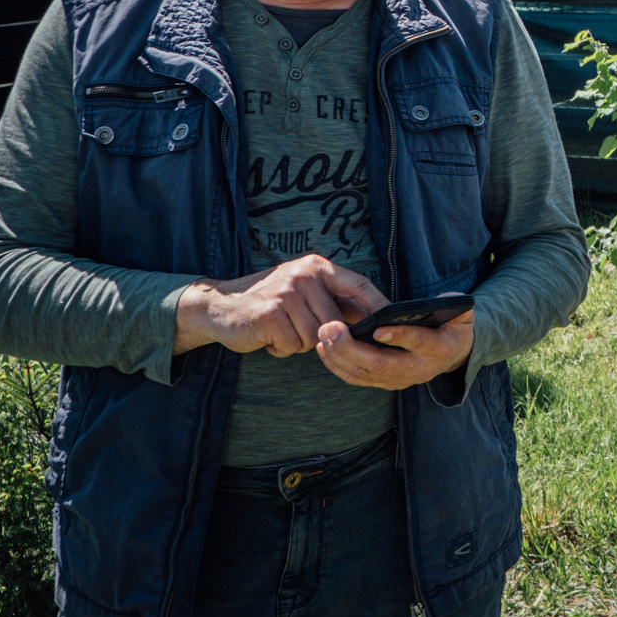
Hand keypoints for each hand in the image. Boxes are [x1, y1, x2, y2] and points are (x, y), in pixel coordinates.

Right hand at [175, 255, 388, 356]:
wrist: (218, 307)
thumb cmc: (270, 303)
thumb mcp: (304, 292)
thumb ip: (335, 301)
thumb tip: (376, 319)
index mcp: (317, 267)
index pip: (360, 285)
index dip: (380, 305)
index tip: (398, 321)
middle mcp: (304, 275)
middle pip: (337, 321)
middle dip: (321, 336)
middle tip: (296, 330)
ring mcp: (286, 293)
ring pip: (315, 336)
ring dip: (299, 343)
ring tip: (281, 331)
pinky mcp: (270, 314)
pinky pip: (293, 345)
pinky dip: (281, 349)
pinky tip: (267, 337)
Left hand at [314, 292, 474, 390]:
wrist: (452, 354)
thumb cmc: (453, 327)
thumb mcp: (463, 314)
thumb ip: (456, 305)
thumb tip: (443, 300)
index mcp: (438, 349)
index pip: (419, 343)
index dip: (399, 337)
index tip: (377, 330)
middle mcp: (418, 369)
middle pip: (380, 363)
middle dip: (351, 347)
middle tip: (331, 327)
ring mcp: (400, 379)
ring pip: (364, 373)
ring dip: (339, 355)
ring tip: (323, 333)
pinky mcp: (386, 383)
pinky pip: (357, 378)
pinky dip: (337, 365)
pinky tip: (324, 348)